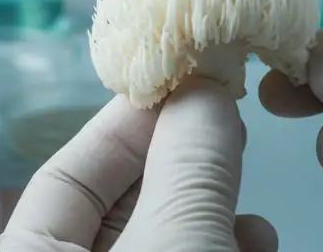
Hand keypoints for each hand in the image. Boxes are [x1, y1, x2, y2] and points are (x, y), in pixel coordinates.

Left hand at [0, 78, 277, 251]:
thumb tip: (203, 92)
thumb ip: (187, 166)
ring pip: (159, 239)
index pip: (66, 177)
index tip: (183, 86)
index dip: (125, 124)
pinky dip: (219, 247)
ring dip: (209, 211)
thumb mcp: (177, 243)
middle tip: (226, 127)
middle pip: (118, 206)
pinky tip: (256, 242)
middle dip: (179, 167)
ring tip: (249, 203)